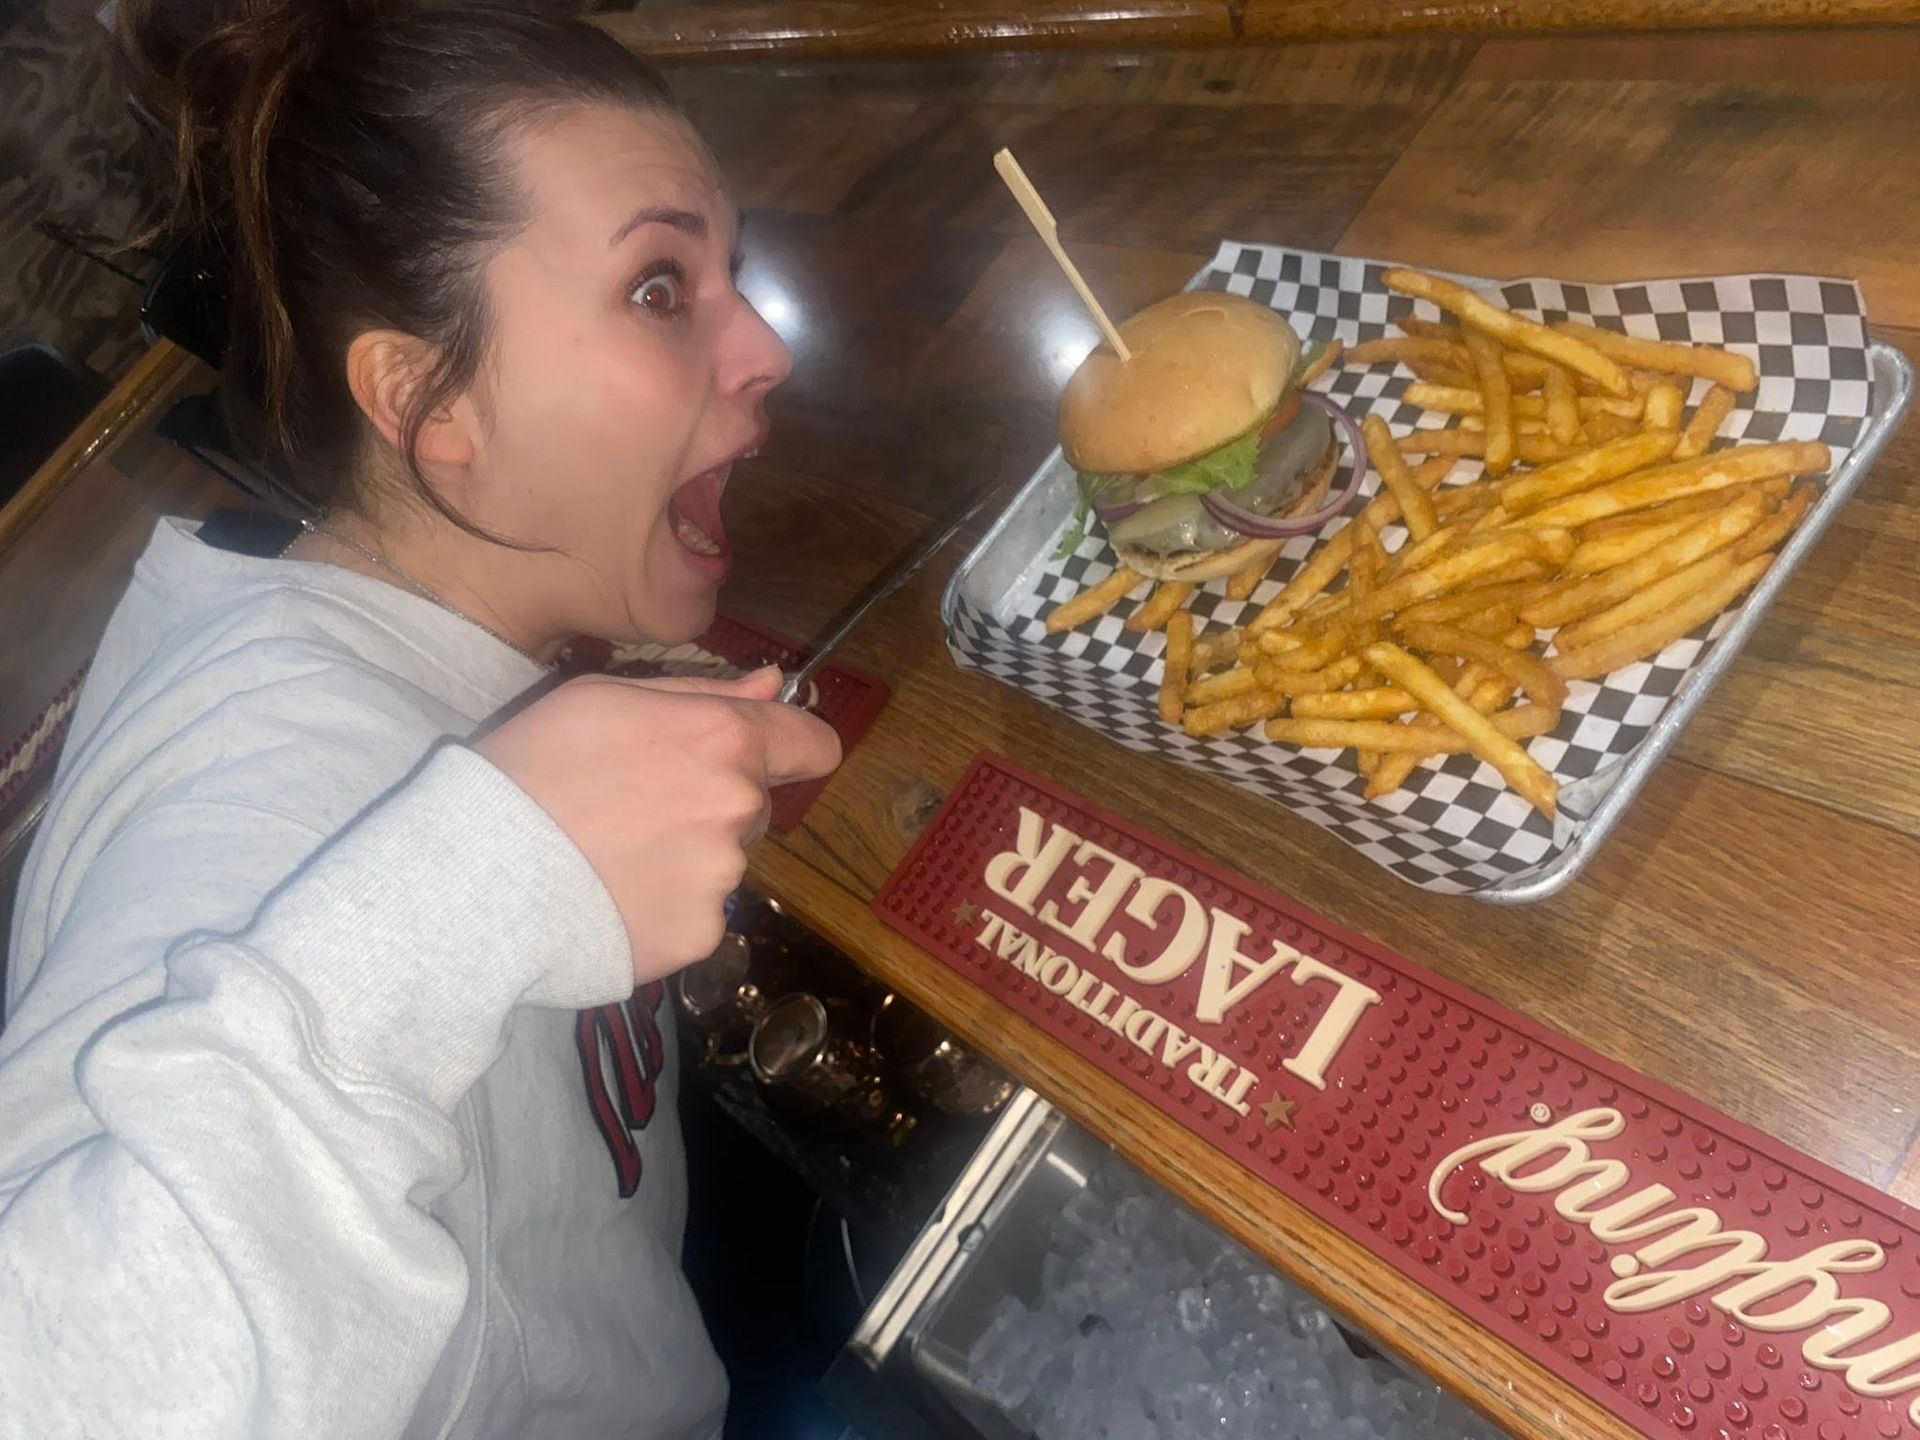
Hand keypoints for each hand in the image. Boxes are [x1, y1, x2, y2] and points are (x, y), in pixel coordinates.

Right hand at [474, 666, 840, 981]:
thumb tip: (773, 686)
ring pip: (722, 861)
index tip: (764, 755)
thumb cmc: (531, 768)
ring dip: (685, 858)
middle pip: (754, 805)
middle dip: (711, 803)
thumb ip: (703, 692)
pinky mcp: (701, 937)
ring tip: (608, 858)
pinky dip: (664, 910)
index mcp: (724, 739)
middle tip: (632, 808)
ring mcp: (724, 878)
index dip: (792, 747)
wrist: (477, 877)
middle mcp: (739, 808)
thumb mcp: (604, 697)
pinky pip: (697, 914)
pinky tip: (610, 901)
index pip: (813, 744)